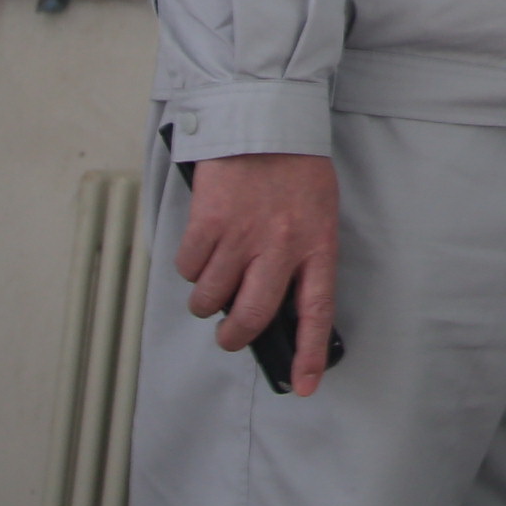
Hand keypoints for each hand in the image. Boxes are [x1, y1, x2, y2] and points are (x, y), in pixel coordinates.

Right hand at [179, 151, 339, 395]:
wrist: (266, 118)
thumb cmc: (295, 168)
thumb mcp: (317, 212)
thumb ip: (302, 257)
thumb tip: (276, 305)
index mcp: (317, 244)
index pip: (315, 311)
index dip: (309, 354)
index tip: (307, 386)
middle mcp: (281, 246)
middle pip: (249, 318)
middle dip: (233, 337)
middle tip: (228, 334)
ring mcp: (242, 235)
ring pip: (210, 299)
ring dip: (206, 298)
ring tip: (215, 274)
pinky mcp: (208, 222)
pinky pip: (188, 268)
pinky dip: (189, 265)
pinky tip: (202, 244)